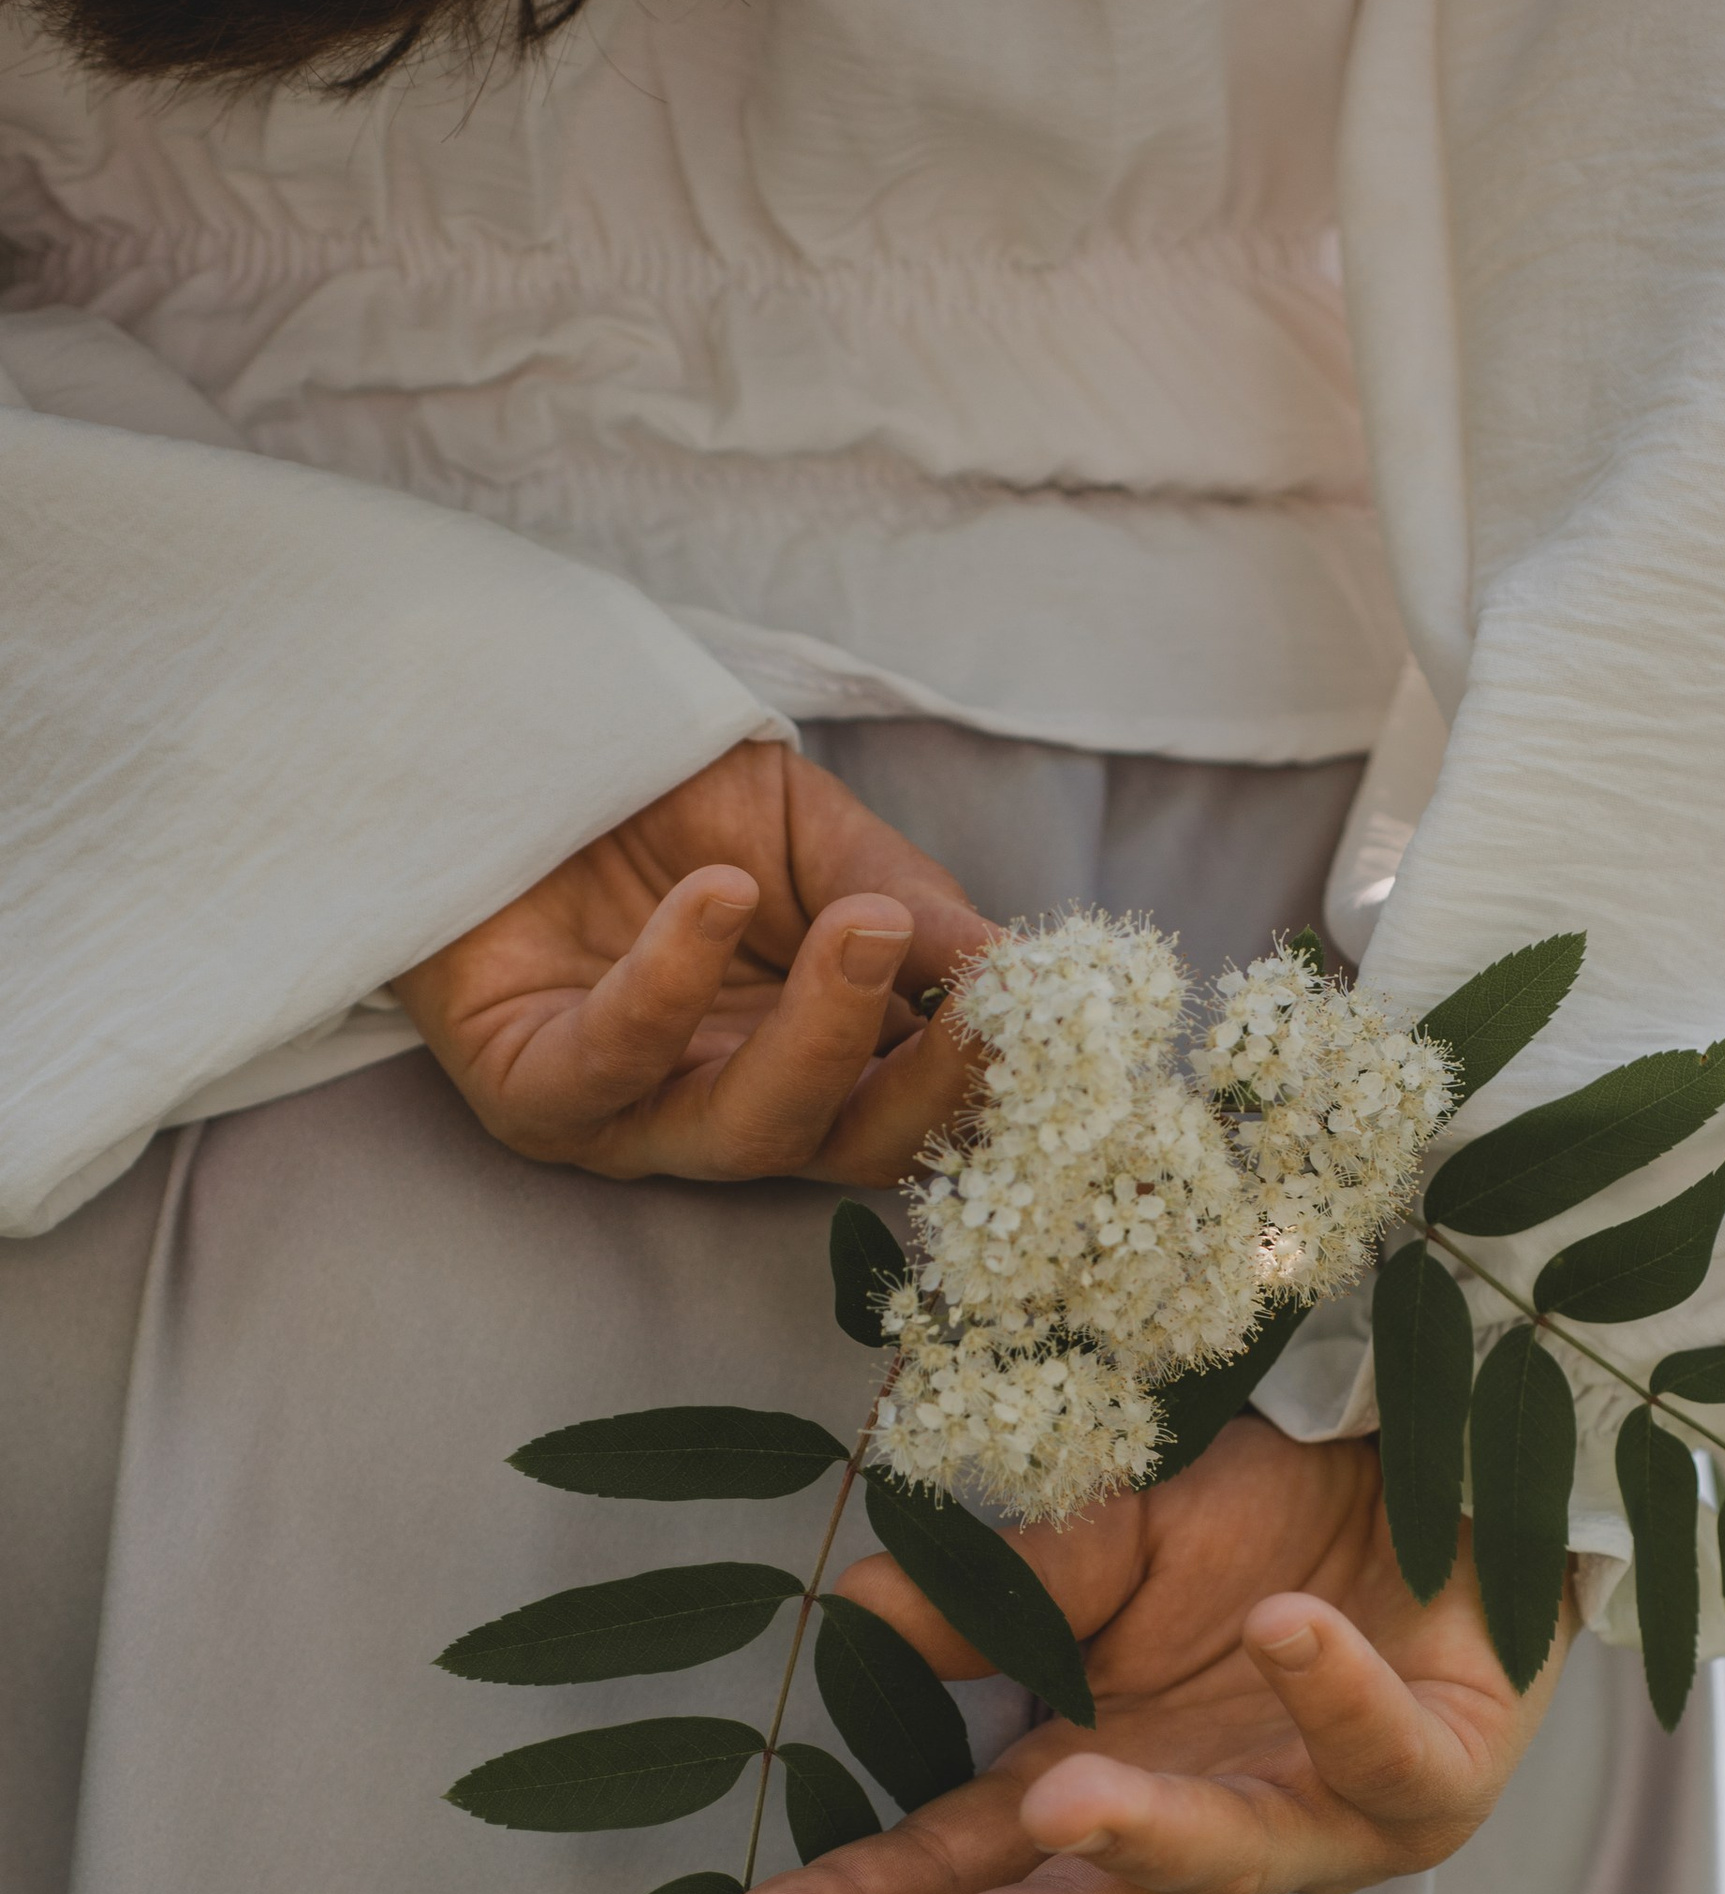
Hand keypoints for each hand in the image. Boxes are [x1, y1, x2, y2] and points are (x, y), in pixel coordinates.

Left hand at [395, 737, 992, 1181]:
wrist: (504, 746)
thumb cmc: (658, 797)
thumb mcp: (808, 830)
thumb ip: (904, 896)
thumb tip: (1020, 969)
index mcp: (814, 1058)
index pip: (920, 1108)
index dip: (988, 1078)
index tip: (1051, 1017)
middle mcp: (733, 1105)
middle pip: (853, 1146)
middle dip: (928, 1085)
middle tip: (983, 1004)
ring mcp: (632, 1114)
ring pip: (745, 1132)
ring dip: (820, 1038)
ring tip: (865, 926)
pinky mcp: (529, 1090)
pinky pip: (608, 1067)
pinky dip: (669, 988)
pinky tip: (714, 896)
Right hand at [708, 1418, 1567, 1893]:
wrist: (1448, 1457)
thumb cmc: (1274, 1515)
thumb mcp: (1113, 1535)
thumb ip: (1001, 1590)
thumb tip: (851, 1615)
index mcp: (1101, 1777)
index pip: (958, 1859)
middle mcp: (1205, 1825)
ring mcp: (1327, 1815)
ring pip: (1237, 1859)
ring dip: (1149, 1835)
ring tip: (1067, 1800)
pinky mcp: (1446, 1771)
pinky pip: (1390, 1751)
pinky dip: (1336, 1692)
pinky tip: (1287, 1631)